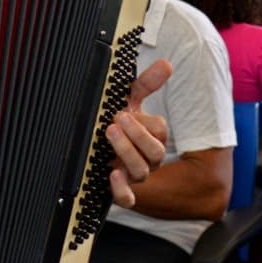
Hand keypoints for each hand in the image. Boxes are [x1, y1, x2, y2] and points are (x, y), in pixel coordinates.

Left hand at [107, 58, 171, 207]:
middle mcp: (146, 158)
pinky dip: (121, 189)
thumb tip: (166, 64)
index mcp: (152, 137)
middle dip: (137, 135)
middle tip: (116, 120)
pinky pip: (126, 198)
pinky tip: (112, 174)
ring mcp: (133, 174)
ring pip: (142, 171)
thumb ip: (146, 84)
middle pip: (156, 153)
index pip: (159, 131)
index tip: (124, 111)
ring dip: (126, 153)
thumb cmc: (116, 124)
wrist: (95, 147)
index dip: (144, 123)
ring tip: (109, 133)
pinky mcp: (119, 189)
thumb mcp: (128, 101)